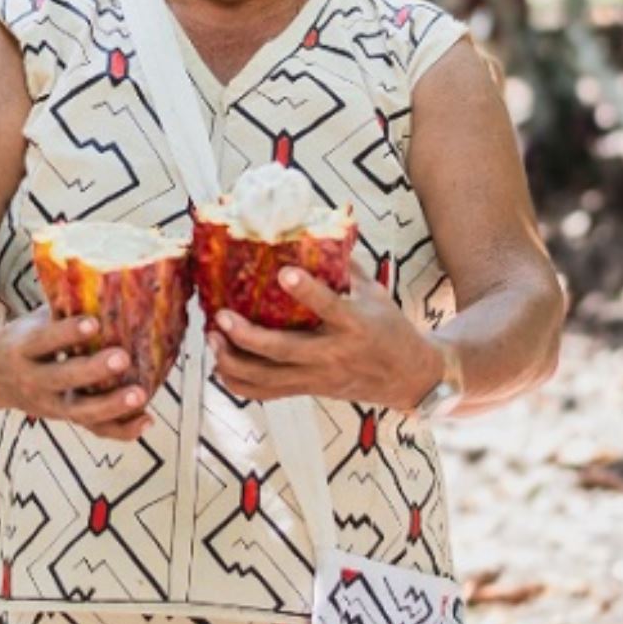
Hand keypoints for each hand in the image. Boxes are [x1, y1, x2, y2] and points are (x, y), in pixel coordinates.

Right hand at [0, 307, 152, 440]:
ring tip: (140, 394)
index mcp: (22, 349)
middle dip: (93, 370)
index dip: (67, 333)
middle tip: (122, 357)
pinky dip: (120, 429)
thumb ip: (61, 309)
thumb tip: (102, 280)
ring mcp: (48, 405)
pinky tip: (147, 420)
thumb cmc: (22, 338)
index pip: (44, 340)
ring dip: (112, 405)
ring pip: (80, 411)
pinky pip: (93, 429)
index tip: (93, 322)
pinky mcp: (63, 418)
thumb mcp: (32, 321)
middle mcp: (32, 381)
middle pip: (62, 378)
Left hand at [206, 258, 443, 412]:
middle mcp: (334, 354)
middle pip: (284, 351)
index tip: (284, 274)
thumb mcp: (375, 292)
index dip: (308, 292)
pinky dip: (241, 383)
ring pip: (268, 379)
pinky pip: (268, 393)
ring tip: (213, 339)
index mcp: (355, 324)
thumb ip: (343, 266)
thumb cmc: (390, 328)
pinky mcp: (309, 390)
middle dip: (248, 337)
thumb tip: (311, 230)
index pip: (330, 307)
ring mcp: (319, 377)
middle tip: (222, 317)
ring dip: (234, 362)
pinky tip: (222, 363)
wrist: (409, 377)